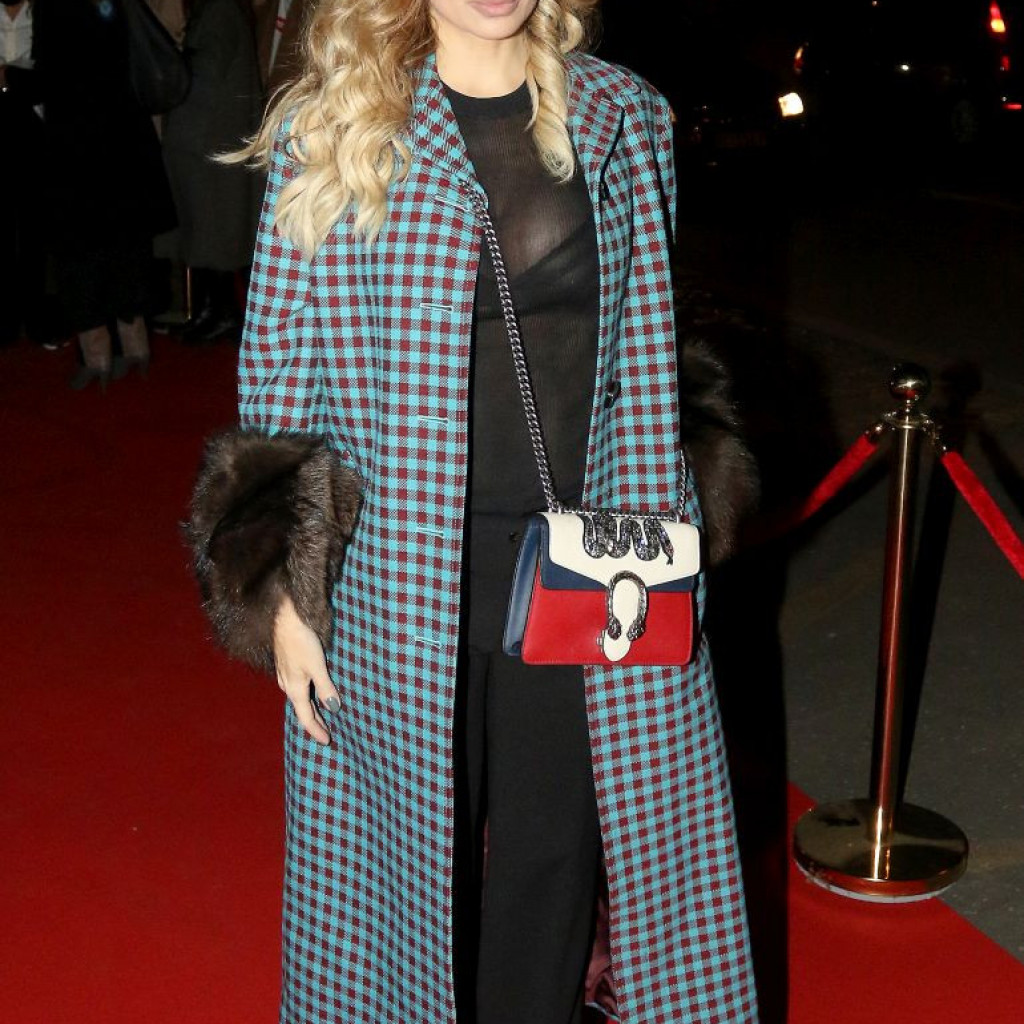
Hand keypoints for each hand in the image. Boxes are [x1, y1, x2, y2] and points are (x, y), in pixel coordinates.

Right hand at [273, 595, 339, 744]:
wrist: (284, 619)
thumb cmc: (301, 641)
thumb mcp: (317, 666)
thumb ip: (325, 688)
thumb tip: (333, 709)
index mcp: (294, 689)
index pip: (306, 717)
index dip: (316, 730)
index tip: (327, 741)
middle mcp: (287, 685)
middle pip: (302, 710)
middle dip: (314, 722)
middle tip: (327, 733)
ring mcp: (286, 676)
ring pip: (299, 699)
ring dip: (311, 710)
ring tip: (322, 717)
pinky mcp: (287, 666)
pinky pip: (297, 689)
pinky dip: (307, 697)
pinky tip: (313, 693)